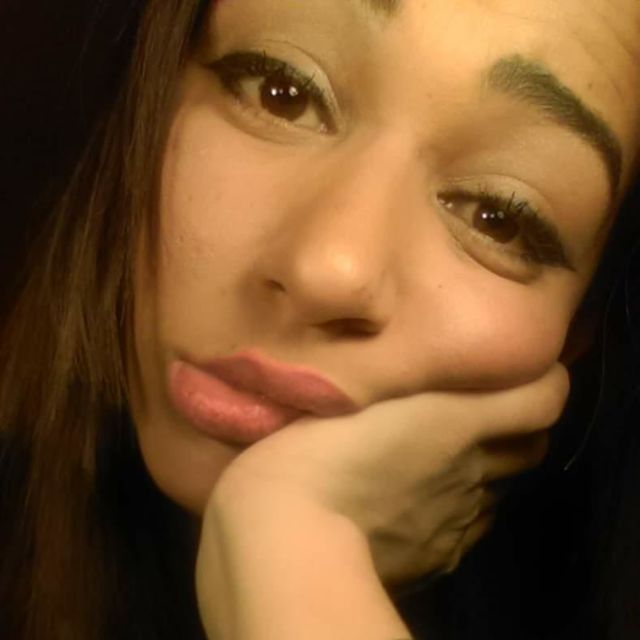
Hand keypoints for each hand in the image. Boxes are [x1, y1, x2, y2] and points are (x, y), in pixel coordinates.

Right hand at [208, 363, 567, 585]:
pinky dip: (453, 516)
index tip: (524, 373)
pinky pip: (464, 531)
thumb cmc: (316, 444)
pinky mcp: (437, 557)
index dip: (544, 384)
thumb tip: (418, 362)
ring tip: (437, 464)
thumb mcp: (351, 388)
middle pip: (529, 448)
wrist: (288, 531)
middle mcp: (472, 468)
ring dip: (482, 475)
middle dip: (516, 433)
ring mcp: (458, 518)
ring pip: (495, 491)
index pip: (542, 399)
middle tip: (477, 418)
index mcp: (455, 419)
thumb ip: (388, 372)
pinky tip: (413, 510)